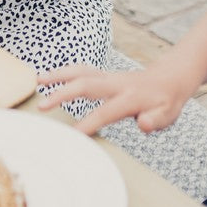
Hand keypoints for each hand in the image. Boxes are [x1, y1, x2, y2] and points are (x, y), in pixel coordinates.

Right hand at [37, 62, 192, 136]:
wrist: (169, 77)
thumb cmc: (166, 100)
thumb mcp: (168, 114)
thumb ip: (155, 120)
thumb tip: (142, 123)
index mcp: (129, 97)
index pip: (104, 112)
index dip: (88, 124)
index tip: (70, 136)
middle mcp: (115, 83)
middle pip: (85, 84)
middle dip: (62, 94)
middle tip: (42, 105)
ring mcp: (108, 76)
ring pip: (80, 71)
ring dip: (59, 75)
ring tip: (37, 81)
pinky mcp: (104, 74)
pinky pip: (82, 70)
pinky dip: (65, 72)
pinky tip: (49, 77)